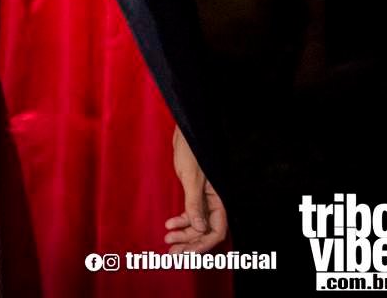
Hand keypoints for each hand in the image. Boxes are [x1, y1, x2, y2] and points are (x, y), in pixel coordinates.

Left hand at [165, 125, 227, 252]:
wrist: (185, 134)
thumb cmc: (191, 152)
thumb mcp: (192, 179)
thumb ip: (196, 204)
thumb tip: (201, 229)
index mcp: (218, 200)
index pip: (216, 230)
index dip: (202, 244)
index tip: (186, 252)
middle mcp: (213, 203)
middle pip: (205, 231)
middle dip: (190, 243)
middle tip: (172, 253)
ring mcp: (203, 200)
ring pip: (197, 225)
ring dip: (184, 235)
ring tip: (168, 242)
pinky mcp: (193, 195)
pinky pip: (190, 215)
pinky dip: (181, 222)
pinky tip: (169, 225)